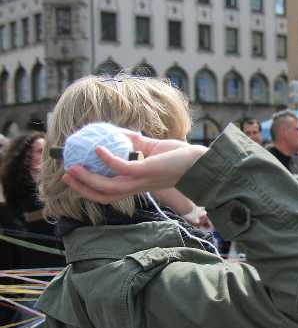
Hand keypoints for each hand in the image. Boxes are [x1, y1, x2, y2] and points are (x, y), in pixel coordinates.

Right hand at [62, 133, 206, 203]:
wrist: (199, 161)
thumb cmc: (178, 156)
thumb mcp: (151, 148)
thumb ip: (134, 143)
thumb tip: (116, 132)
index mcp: (136, 184)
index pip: (110, 192)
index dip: (90, 188)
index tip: (74, 176)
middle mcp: (137, 186)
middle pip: (104, 195)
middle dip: (83, 188)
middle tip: (66, 176)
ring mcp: (141, 180)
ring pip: (109, 187)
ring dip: (89, 178)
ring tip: (73, 166)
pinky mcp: (147, 171)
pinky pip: (123, 167)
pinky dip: (108, 159)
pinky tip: (98, 148)